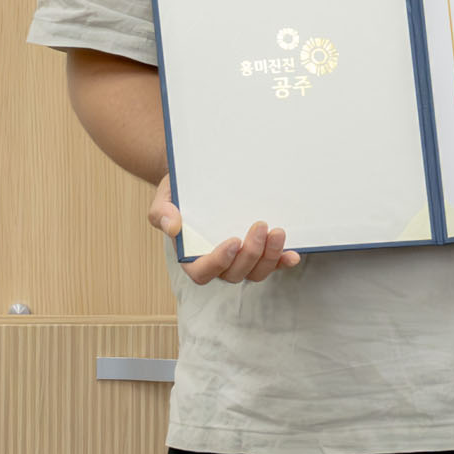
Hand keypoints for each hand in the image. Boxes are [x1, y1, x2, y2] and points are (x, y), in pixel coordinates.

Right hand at [148, 174, 301, 285]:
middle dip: (250, 254)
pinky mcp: (258, 251)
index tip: (232, 241)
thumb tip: (172, 226)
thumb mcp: (165, 197)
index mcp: (192, 257)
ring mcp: (240, 259)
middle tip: (260, 226)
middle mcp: (218, 263)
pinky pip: (272, 264)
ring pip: (256, 272)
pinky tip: (293, 254)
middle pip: (235, 274)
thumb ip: (161, 212)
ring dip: (269, 257)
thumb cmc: (180, 192)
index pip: (203, 272)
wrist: (201, 179)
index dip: (219, 262)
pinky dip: (283, 261)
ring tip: (278, 232)